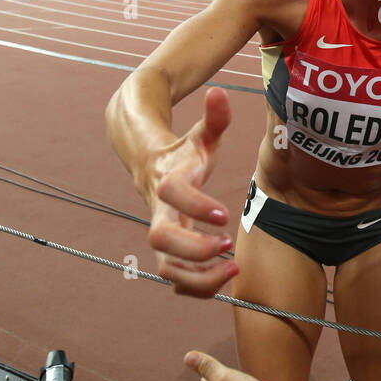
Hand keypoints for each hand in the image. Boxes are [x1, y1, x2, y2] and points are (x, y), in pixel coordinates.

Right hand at [146, 88, 238, 296]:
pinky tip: (221, 280)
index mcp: (168, 180)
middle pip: (160, 238)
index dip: (196, 204)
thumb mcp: (201, 135)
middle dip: (194, 248)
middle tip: (226, 244)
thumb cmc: (183, 152)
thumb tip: (219, 92)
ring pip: (164, 267)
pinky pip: (173, 280)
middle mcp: (160, 211)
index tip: (224, 215)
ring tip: (232, 270)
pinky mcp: (167, 252)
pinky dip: (195, 288)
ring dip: (197, 277)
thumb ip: (214, 118)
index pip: (173, 194)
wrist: (149, 164)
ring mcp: (162, 234)